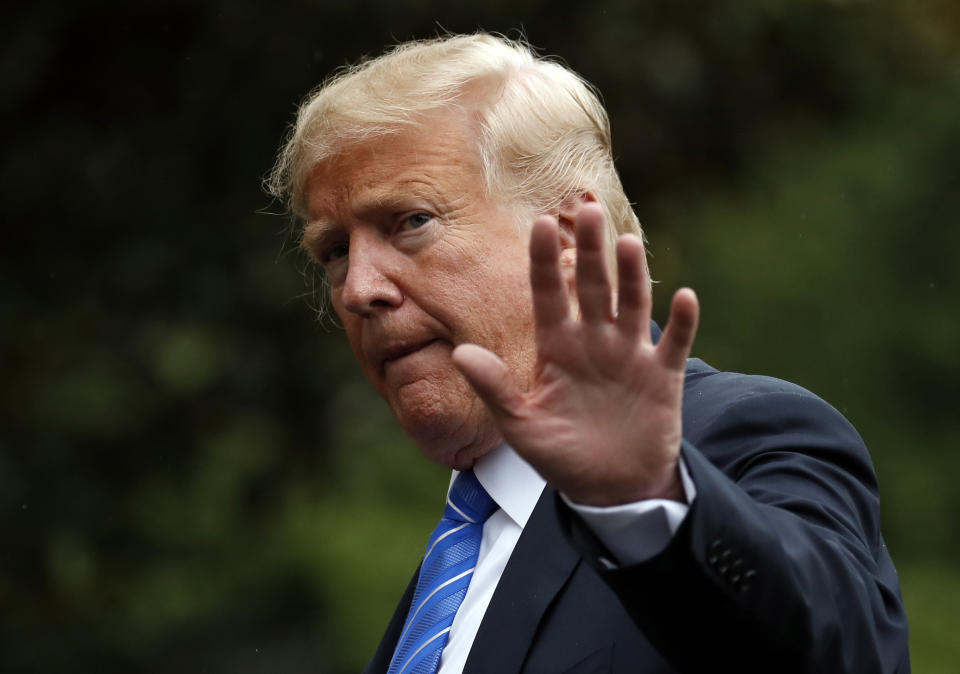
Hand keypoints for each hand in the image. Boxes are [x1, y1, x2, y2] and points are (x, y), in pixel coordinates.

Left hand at [452, 202, 698, 505]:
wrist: (612, 490)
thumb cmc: (562, 457)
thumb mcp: (522, 425)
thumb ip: (495, 388)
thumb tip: (460, 352)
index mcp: (557, 349)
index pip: (547, 294)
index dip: (543, 260)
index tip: (539, 223)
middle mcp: (593, 342)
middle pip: (591, 287)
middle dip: (590, 251)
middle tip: (588, 210)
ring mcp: (629, 356)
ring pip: (631, 304)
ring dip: (631, 275)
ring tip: (627, 242)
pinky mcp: (662, 376)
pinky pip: (675, 343)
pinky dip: (682, 322)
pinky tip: (684, 295)